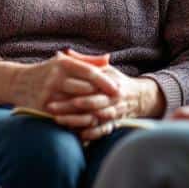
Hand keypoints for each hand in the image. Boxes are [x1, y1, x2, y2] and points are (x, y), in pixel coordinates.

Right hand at [10, 52, 119, 113]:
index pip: (89, 73)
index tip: (118, 89)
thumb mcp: (64, 61)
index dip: (106, 82)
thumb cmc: (47, 71)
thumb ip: (87, 61)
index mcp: (62, 64)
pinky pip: (66, 117)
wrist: (17, 83)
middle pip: (85, 90)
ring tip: (108, 114)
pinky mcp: (43, 108)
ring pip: (77, 106)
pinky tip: (91, 123)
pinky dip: (79, 121)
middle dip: (102, 97)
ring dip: (93, 111)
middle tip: (118, 103)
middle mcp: (55, 78)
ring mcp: (48, 94)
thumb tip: (108, 59)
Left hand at [46, 66, 164, 141]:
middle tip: (51, 107)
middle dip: (70, 107)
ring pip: (95, 120)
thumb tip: (65, 52)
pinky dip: (89, 135)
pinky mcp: (113, 126)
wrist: (138, 97)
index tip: (56, 92)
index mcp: (111, 85)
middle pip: (92, 106)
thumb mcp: (104, 68)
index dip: (75, 91)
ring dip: (76, 122)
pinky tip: (75, 135)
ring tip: (58, 121)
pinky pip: (102, 132)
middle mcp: (114, 100)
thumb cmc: (115, 79)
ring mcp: (114, 114)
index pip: (92, 89)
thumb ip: (85, 61)